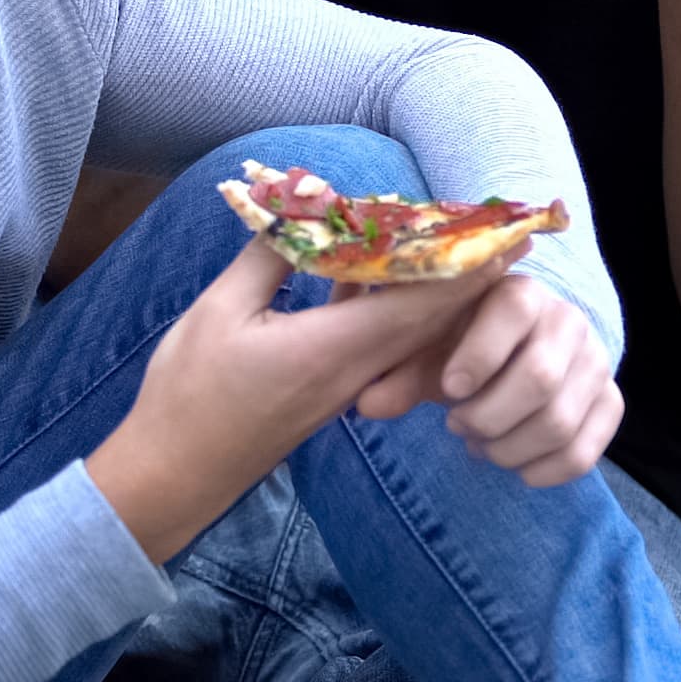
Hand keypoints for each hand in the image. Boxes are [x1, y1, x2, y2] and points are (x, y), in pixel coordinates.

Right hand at [87, 239, 498, 559]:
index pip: (419, 303)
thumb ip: (271, 256)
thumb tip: (305, 206)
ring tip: (438, 236)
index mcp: (335, 349)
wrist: (175, 474)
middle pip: (426, 317)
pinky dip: (385, 305)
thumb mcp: (221, 310)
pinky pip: (376, 343)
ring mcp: (347, 387)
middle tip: (495, 228)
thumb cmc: (191, 393)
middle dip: (464, 271)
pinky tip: (363, 272)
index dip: (465, 266)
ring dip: (425, 286)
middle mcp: (355, 371)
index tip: (505, 235)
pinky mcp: (332, 393)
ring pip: (404, 331)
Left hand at [353, 264, 622, 486]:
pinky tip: (517, 467)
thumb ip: (400, 373)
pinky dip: (543, 471)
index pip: (512, 312)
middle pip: (540, 380)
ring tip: (482, 445)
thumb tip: (368, 404)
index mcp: (522, 293)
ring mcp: (597, 362)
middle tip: (458, 426)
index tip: (450, 391)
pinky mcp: (611, 401)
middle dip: (488, 417)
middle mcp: (569, 321)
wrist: (523, 349)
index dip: (480, 355)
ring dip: (509, 449)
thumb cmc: (466, 345)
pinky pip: (585, 452)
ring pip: (559, 423)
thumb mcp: (431, 349)